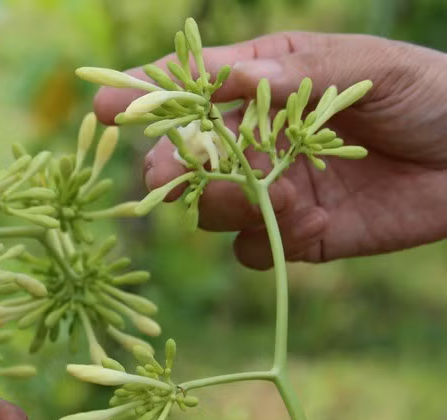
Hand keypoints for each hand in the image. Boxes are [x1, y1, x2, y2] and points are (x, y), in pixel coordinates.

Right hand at [93, 33, 446, 268]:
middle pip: (187, 158)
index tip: (105, 104)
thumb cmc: (432, 93)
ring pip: (212, 209)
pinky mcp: (296, 235)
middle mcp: (258, 140)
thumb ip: (303, 76)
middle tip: (163, 179)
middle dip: (172, 168)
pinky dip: (267, 243)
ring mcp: (272, 190)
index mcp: (267, 83)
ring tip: (276, 193)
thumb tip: (237, 84)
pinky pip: (254, 250)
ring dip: (228, 205)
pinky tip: (310, 223)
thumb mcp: (371, 69)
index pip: (193, 88)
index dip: (145, 95)